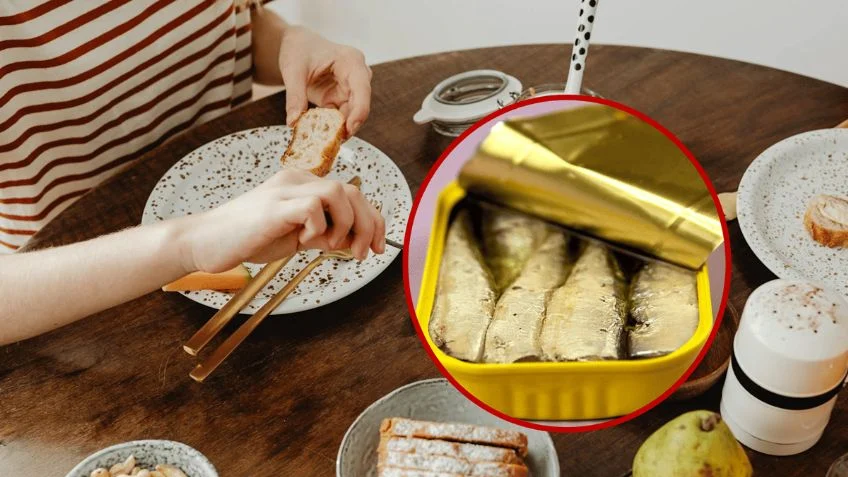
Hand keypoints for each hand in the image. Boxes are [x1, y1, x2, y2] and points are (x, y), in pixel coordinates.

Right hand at [179, 169, 384, 272]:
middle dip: (369, 224)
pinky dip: (320, 228)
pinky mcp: (274, 206)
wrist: (204, 242)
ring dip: (347, 225)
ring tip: (332, 247)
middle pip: (353, 191)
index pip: (353, 193)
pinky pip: (313, 207)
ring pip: (339, 193)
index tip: (378, 247)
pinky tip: (306, 241)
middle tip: (365, 253)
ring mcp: (285, 190)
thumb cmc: (246, 239)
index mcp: (302, 185)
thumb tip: (353, 241)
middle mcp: (296, 181)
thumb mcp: (294, 236)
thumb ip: (322, 234)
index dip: (373, 220)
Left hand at [278, 26, 371, 135]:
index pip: (362, 89)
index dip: (359, 111)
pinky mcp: (341, 99)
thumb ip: (295, 96)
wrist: (297, 46)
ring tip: (325, 143)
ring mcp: (350, 89)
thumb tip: (293, 122)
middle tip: (333, 143)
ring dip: (339, 128)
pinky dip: (331, 127)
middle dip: (348, 125)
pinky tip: (321, 136)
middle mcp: (356, 76)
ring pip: (351, 115)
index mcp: (351, 62)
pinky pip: (340, 117)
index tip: (349, 129)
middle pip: (359, 105)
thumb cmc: (299, 50)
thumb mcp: (293, 70)